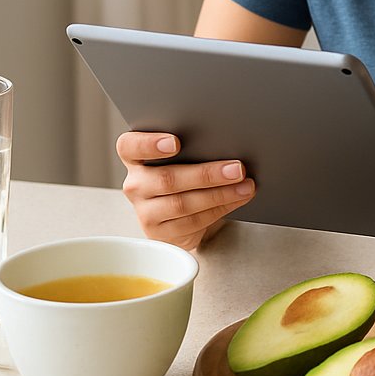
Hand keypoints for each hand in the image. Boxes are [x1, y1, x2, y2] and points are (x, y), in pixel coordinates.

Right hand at [115, 131, 255, 250]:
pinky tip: (237, 199)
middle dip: (207, 174)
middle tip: (237, 169)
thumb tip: (230, 143)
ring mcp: (145, 211)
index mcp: (135, 157)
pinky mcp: (160, 232)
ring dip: (220, 194)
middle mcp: (136, 184)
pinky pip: (193, 221)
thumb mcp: (183, 158)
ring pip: (182, 203)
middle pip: (167, 178)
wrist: (181, 214)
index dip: (149, 144)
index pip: (129, 146)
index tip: (175, 143)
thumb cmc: (184, 175)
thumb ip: (194, 148)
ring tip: (245, 186)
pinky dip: (220, 208)